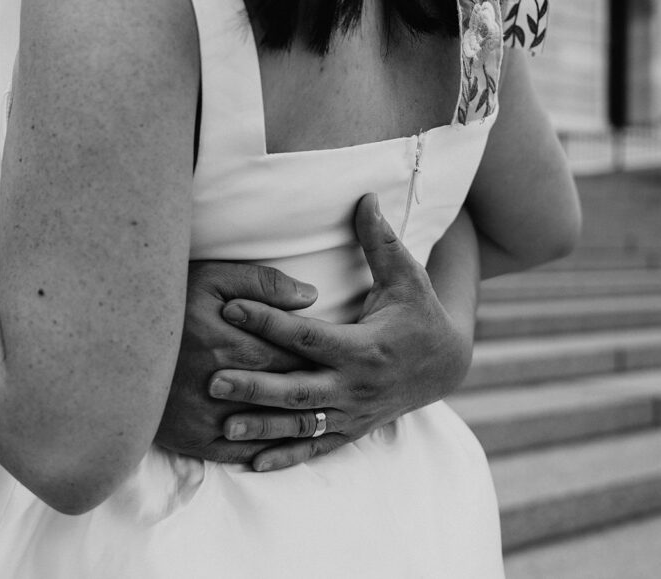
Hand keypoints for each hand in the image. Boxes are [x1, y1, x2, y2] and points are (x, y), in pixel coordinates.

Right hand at [154, 262, 318, 461]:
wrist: (109, 341)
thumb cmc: (165, 304)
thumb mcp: (210, 279)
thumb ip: (262, 283)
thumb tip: (310, 297)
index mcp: (235, 344)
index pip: (295, 355)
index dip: (319, 357)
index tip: (336, 355)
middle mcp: (225, 386)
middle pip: (286, 391)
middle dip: (314, 388)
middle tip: (336, 384)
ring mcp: (208, 417)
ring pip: (269, 426)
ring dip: (295, 422)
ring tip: (318, 413)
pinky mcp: (192, 439)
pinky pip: (239, 451)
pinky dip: (264, 448)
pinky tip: (282, 443)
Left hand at [209, 194, 472, 471]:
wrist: (447, 365)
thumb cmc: (418, 314)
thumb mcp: (406, 277)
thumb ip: (379, 241)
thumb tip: (364, 196)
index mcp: (366, 347)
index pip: (308, 335)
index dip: (268, 320)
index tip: (230, 307)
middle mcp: (357, 385)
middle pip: (298, 388)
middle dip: (255, 386)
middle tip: (213, 380)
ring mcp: (353, 413)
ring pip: (302, 424)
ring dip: (262, 426)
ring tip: (221, 425)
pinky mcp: (351, 430)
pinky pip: (316, 448)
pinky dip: (286, 457)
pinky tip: (251, 463)